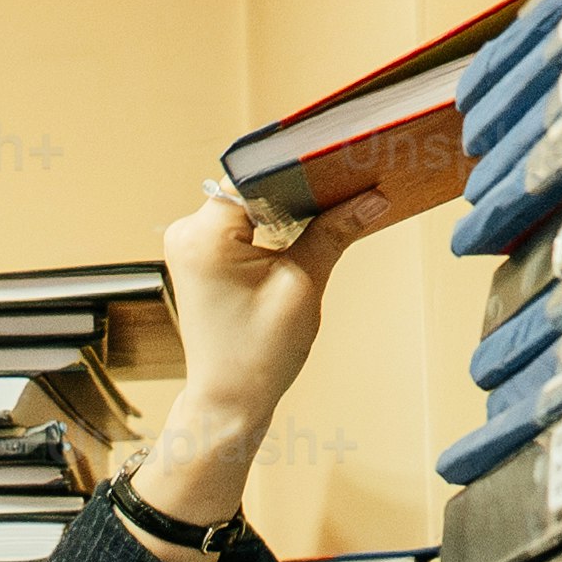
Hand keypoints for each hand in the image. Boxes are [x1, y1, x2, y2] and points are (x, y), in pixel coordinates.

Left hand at [129, 185, 414, 529]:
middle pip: (251, 185)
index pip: (256, 174)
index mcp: (205, 234)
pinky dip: (270, 224)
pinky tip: (303, 228)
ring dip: (285, 205)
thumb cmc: (258, 355)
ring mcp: (190, 243)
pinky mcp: (200, 256)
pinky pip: (240, 223)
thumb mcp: (304, 286)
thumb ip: (335, 231)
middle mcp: (187, 231)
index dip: (300, 165)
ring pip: (248, 202)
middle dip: (297, 186)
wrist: (228, 401)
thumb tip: (374, 196)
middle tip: (345, 181)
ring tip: (329, 205)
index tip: (339, 160)